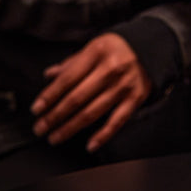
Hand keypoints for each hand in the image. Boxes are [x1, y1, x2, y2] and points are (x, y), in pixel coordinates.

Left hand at [31, 33, 149, 151]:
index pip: (67, 79)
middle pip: (77, 98)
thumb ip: (72, 63)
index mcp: (96, 53)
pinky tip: (90, 145)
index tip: (36, 109)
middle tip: (40, 128)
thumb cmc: (118, 47)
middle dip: (55, 116)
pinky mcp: (136, 98)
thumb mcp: (94, 46)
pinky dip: (103, 135)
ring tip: (55, 137)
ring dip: (70, 128)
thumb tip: (49, 75)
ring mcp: (124, 86)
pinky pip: (117, 121)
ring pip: (92, 112)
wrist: (154, 46)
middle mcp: (110, 69)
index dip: (49, 96)